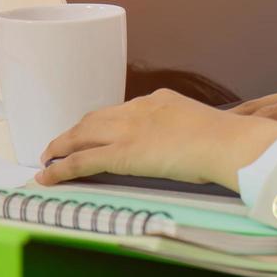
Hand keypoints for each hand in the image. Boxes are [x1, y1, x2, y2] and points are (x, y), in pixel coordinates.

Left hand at [35, 88, 276, 189]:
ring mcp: (128, 131)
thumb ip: (190, 132)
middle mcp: (139, 109)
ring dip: (61, 147)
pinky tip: (48, 176)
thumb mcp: (206, 126)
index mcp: (160, 100)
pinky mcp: (122, 154)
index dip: (105, 123)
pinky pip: (81, 161)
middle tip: (61, 144)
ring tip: (48, 158)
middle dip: (75, 131)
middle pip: (95, 118)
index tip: (100, 132)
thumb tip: (195, 146)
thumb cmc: (229, 140)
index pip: (123, 110)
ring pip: (81, 135)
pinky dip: (61, 169)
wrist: (229, 143)